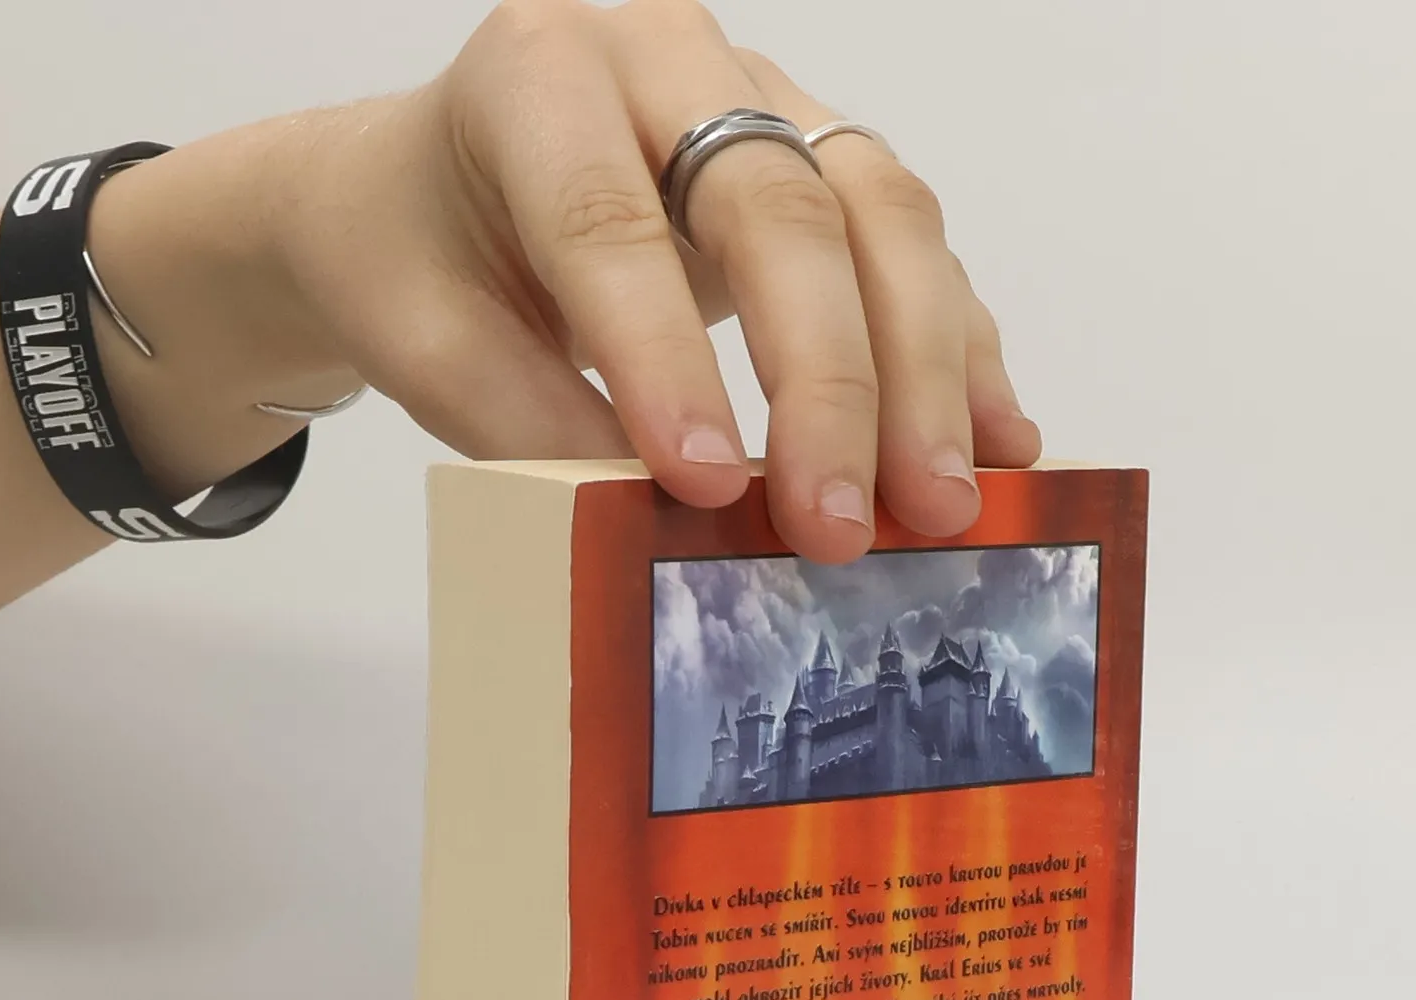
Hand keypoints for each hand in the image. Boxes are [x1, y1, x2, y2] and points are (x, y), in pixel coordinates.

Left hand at [99, 0, 1041, 562]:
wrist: (431, 193)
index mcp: (536, 73)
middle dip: (824, 382)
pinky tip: (995, 442)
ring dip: (919, 370)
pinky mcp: (823, 154)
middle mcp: (665, 57)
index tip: (705, 486)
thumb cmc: (420, 262)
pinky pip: (910, 240)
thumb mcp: (423, 343)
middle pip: (777, 204)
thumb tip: (657, 518)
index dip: (664, 357)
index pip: (610, 220)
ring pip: (875, 208)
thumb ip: (522, 420)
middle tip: (842, 526)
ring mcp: (762, 94)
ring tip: (943, 505)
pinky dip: (955, 346)